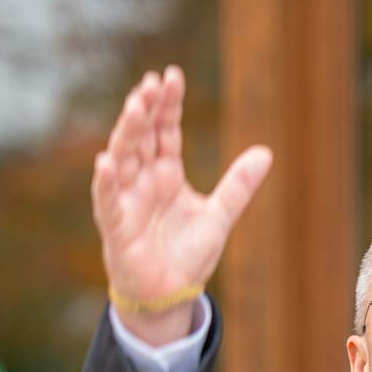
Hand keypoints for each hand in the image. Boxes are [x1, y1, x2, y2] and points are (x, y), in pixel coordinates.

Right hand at [91, 66, 272, 344]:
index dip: (168, 105)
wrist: (171, 295)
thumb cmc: (187, 255)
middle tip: (151, 82)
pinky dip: (106, 183)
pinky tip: (105, 161)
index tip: (171, 75)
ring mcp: (127, 202)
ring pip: (123, 160)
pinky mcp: (117, 228)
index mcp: (166, 174)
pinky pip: (108, 201)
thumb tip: (266, 152)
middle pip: (142, 138)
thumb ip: (238, 185)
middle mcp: (143, 181)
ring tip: (134, 106)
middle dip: (145, 110)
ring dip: (126, 134)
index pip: (165, 131)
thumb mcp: (220, 216)